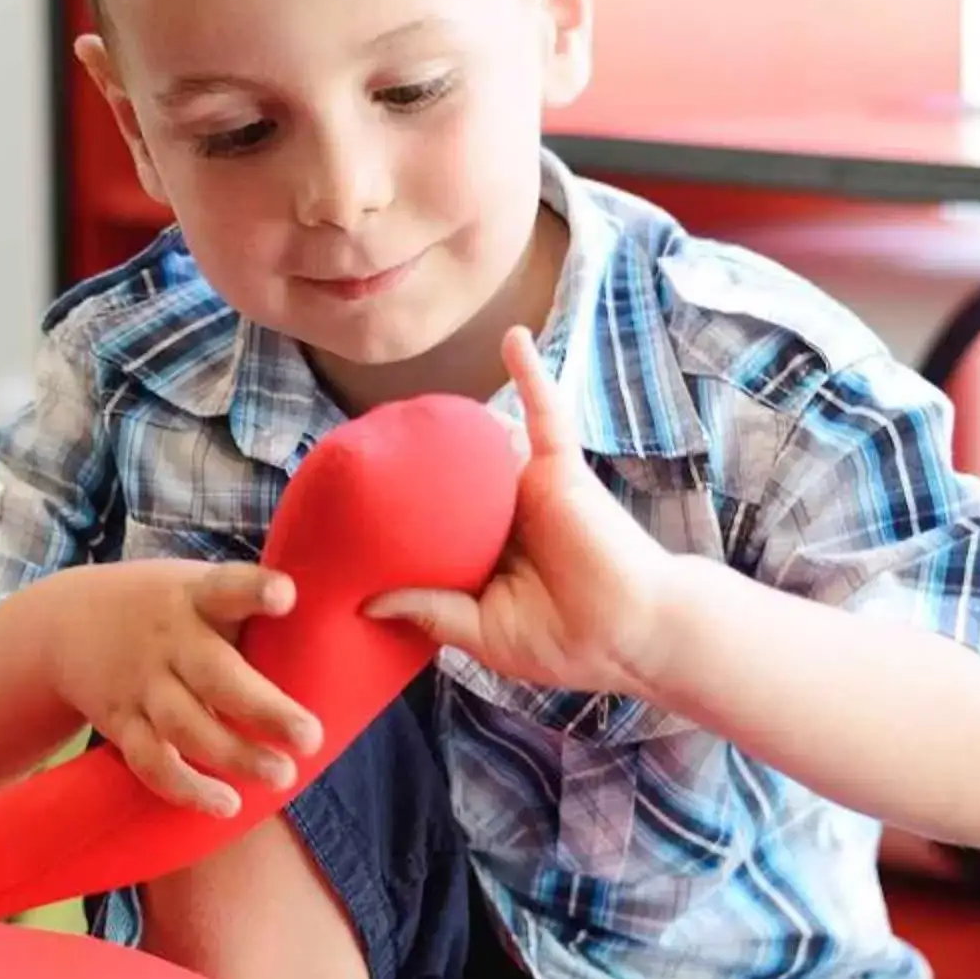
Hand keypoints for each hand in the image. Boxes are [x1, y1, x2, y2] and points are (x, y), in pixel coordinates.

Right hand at [38, 560, 325, 817]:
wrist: (64, 623)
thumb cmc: (165, 606)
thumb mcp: (197, 586)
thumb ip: (250, 605)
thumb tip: (350, 618)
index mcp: (195, 597)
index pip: (227, 588)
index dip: (255, 590)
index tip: (286, 595)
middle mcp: (168, 640)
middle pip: (214, 676)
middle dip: (263, 709)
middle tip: (310, 737)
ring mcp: (141, 684)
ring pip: (186, 726)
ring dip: (233, 756)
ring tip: (282, 776)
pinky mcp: (120, 723)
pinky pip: (151, 762)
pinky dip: (185, 787)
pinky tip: (225, 805)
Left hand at [363, 327, 681, 695]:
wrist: (627, 636)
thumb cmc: (564, 641)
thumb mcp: (482, 632)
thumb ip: (429, 611)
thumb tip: (366, 602)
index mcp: (487, 552)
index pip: (436, 523)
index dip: (400, 512)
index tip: (352, 507)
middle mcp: (505, 514)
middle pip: (453, 478)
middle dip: (417, 464)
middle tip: (365, 451)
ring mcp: (531, 487)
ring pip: (487, 443)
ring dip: (456, 424)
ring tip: (409, 409)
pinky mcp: (559, 469)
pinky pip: (546, 413)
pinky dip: (531, 374)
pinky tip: (513, 337)